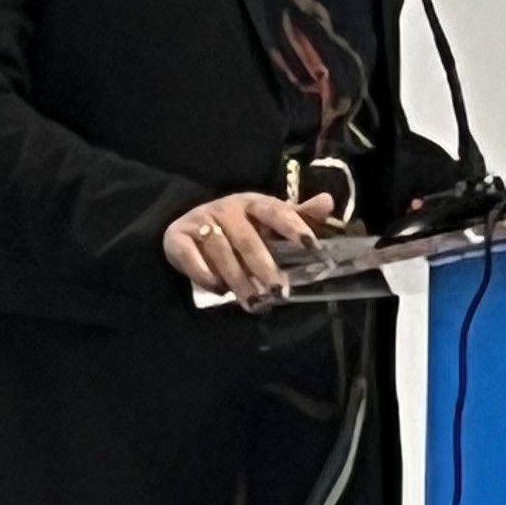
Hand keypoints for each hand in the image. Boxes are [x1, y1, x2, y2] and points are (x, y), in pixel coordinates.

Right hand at [162, 186, 337, 303]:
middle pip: (246, 238)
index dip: (293, 226)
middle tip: (279, 291)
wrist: (187, 227)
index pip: (275, 211)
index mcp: (253, 202)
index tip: (310, 246)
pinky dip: (204, 274)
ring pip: (220, 251)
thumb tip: (328, 202)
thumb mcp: (268, 220)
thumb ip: (297, 215)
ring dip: (237, 279)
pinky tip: (219, 290)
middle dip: (264, 267)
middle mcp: (226, 208)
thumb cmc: (239, 227)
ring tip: (253, 302)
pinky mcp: (177, 237)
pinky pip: (190, 256)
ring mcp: (199, 221)